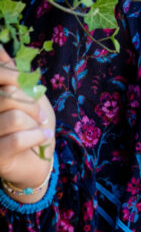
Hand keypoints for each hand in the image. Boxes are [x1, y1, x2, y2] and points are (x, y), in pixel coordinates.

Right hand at [0, 46, 55, 201]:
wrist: (36, 159)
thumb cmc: (29, 122)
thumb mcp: (24, 93)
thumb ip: (9, 72)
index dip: (11, 73)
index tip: (27, 80)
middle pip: (6, 96)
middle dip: (30, 103)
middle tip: (40, 113)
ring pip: (13, 117)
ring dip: (34, 122)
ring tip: (41, 126)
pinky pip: (18, 140)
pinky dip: (36, 136)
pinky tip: (43, 137)